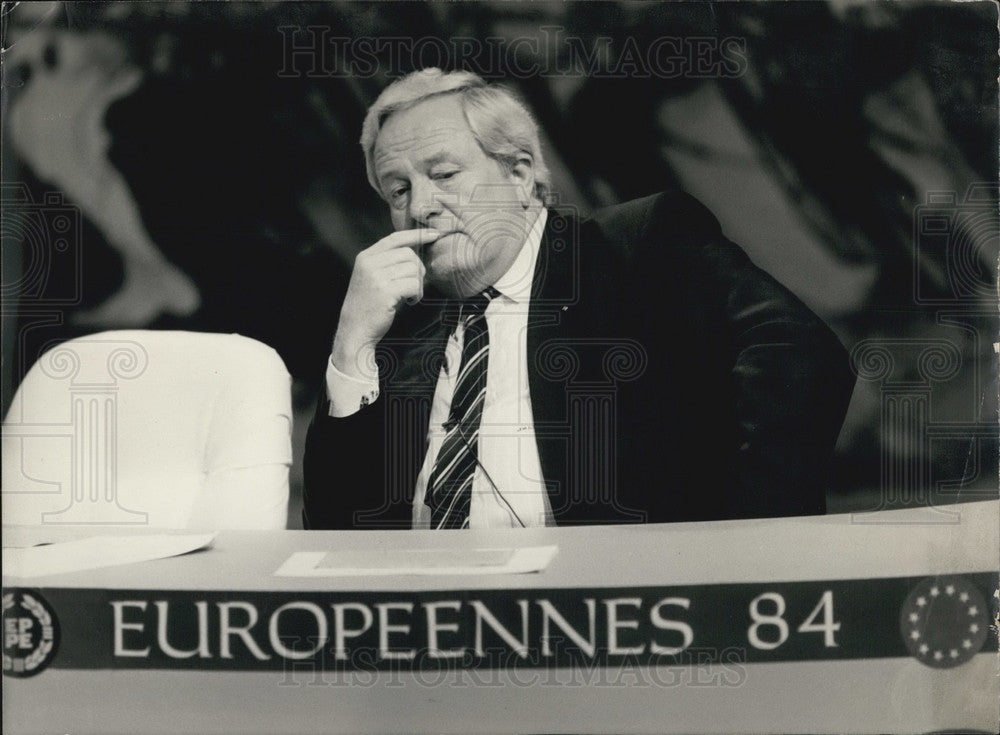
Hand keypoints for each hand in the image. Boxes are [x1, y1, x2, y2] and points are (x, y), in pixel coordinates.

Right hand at [331, 229, 439, 379]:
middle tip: (414, 285)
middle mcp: (369, 263)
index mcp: (365, 257)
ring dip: (418, 284)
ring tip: (410, 296)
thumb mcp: (372, 277)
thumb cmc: (368, 306)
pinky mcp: (385, 291)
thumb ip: (387, 263)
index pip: (395, 238)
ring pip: (413, 269)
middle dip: (418, 269)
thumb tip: (416, 254)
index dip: (416, 235)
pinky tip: (410, 301)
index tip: (434, 234)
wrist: (355, 331)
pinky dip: (417, 294)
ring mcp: (376, 276)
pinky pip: (414, 285)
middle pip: (408, 254)